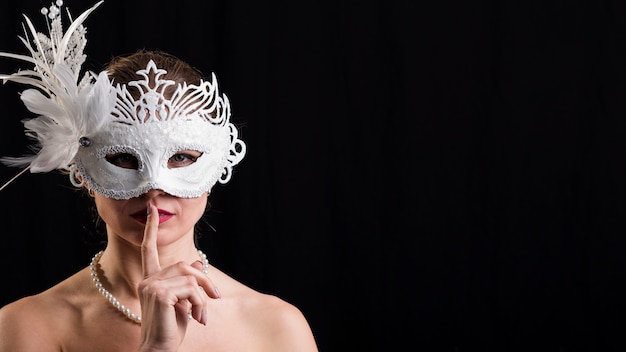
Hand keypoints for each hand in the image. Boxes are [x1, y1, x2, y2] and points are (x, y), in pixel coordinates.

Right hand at [138, 203, 219, 350]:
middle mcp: (147, 279)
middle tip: (215, 299)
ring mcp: (151, 285)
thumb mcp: (185, 302)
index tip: (152, 208)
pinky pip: (191, 290)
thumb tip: (199, 264)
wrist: (160, 349)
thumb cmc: (171, 328)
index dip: (150, 228)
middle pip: (185, 265)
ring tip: (202, 315)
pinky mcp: (160, 294)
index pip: (149, 249)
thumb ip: (189, 282)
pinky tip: (197, 319)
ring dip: (203, 296)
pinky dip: (200, 304)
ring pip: (191, 277)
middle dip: (205, 282)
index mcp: (150, 279)